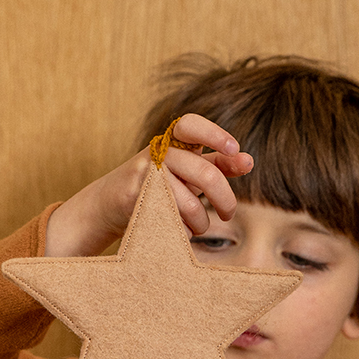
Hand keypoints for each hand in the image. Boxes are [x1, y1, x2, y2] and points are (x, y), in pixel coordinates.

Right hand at [44, 113, 253, 256]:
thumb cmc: (159, 185)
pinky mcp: (135, 195)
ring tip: (199, 228)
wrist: (110, 203)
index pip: (192, 125)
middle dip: (225, 199)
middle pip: (205, 174)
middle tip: (228, 214)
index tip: (235, 150)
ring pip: (189, 203)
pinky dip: (181, 230)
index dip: (215, 135)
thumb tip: (248, 160)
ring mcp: (145, 172)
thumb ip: (218, 165)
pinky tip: (181, 232)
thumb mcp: (190, 171)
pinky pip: (170, 217)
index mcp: (175, 141)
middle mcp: (159, 152)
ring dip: (201, 222)